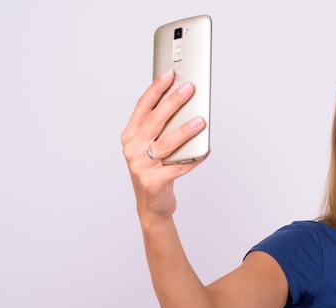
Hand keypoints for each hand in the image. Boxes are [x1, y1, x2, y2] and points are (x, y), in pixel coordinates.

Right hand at [121, 70, 207, 223]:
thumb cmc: (154, 170)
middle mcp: (133, 150)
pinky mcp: (153, 182)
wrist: (151, 205)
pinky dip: (194, 158)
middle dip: (173, 102)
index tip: (170, 74)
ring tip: (201, 120)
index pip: (143, 107)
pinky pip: (178, 167)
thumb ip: (160, 128)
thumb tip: (182, 101)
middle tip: (189, 88)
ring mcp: (141, 167)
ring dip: (185, 130)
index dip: (156, 89)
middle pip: (155, 121)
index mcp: (130, 137)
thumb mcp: (150, 147)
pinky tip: (206, 149)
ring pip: (167, 143)